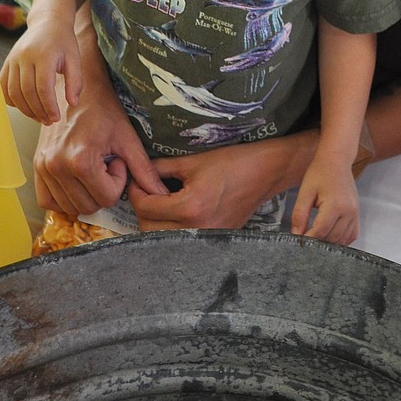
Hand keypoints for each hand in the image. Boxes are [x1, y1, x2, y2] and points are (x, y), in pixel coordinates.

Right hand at [0, 20, 82, 124]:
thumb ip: (75, 81)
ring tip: (38, 117)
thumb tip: (72, 103)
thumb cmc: (63, 42)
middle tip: (48, 121)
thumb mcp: (75, 59)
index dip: (49, 106)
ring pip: (13, 91)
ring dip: (25, 109)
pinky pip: (3, 86)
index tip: (56, 118)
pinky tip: (24, 107)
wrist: (47, 23)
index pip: (43, 87)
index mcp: (44, 55)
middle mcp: (25, 57)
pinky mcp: (7, 62)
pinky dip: (11, 100)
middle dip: (37, 110)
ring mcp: (13, 59)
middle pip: (26, 91)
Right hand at [33, 84, 167, 215]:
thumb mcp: (128, 139)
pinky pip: (47, 201)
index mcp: (80, 160)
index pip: (106, 198)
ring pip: (69, 207)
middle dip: (102, 189)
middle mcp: (56, 166)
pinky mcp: (36, 167)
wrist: (78, 89)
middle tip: (104, 164)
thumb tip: (160, 194)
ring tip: (91, 167)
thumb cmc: (104, 110)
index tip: (116, 160)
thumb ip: (144, 170)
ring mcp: (43, 168)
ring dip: (85, 193)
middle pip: (88, 206)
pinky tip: (77, 179)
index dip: (118, 183)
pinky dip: (64, 198)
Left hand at [128, 139, 280, 230]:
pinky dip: (172, 227)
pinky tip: (177, 210)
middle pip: (148, 228)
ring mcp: (206, 237)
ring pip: (163, 237)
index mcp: (190, 207)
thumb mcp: (192, 161)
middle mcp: (197, 228)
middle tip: (147, 190)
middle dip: (142, 208)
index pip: (145, 207)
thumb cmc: (232, 162)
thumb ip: (160, 169)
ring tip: (161, 201)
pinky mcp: (214, 238)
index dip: (135, 192)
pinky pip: (182, 238)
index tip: (136, 181)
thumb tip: (139, 173)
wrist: (265, 173)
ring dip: (155, 221)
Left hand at [291, 154, 358, 245]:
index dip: (308, 239)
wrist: (336, 161)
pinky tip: (330, 237)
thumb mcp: (305, 192)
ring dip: (329, 243)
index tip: (298, 242)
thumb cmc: (320, 173)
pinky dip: (341, 240)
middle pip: (332, 238)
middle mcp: (349, 211)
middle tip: (305, 242)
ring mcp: (355, 214)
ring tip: (316, 240)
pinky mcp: (357, 214)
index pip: (320, 231)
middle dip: (318, 243)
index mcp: (335, 205)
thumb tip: (296, 234)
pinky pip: (351, 235)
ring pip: (342, 240)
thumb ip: (299, 215)